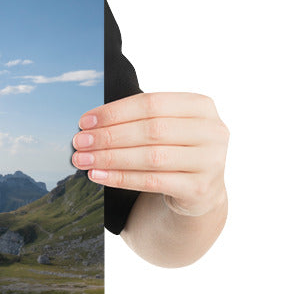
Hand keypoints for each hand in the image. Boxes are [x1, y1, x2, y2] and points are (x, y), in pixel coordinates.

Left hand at [71, 92, 228, 217]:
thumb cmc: (174, 150)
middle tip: (80, 142)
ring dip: (110, 158)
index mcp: (201, 106)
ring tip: (83, 160)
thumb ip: (138, 119)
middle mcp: (212, 131)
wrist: (200, 190)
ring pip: (151, 157)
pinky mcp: (200, 188)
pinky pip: (152, 181)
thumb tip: (89, 125)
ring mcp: (211, 161)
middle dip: (109, 136)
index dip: (115, 112)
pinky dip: (120, 178)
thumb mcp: (166, 127)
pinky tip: (98, 176)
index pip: (152, 103)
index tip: (85, 121)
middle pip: (151, 130)